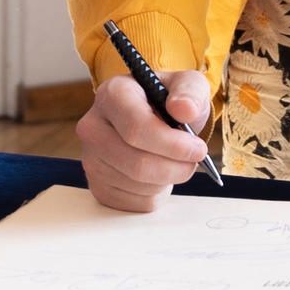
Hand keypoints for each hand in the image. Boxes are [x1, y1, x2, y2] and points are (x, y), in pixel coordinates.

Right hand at [76, 69, 213, 212]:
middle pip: (137, 163)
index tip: (198, 148)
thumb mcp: (188, 86)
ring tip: (172, 161)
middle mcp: (93, 126)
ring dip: (167, 179)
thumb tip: (184, 109)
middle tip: (194, 160)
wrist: (155, 121)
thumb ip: (190, 92)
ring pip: (139, 185)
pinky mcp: (98, 186)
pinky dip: (156, 194)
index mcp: (112, 94)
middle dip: (175, 167)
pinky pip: (135, 203)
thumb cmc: (169, 103)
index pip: (136, 128)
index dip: (172, 144)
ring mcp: (91, 159)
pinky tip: (158, 174)